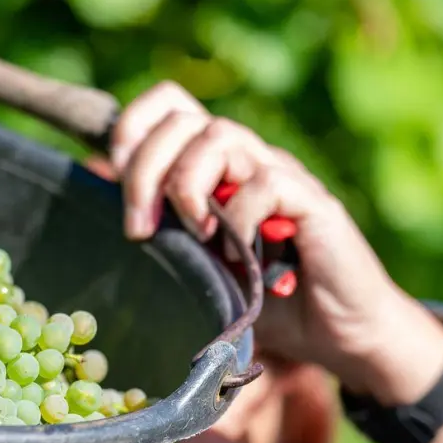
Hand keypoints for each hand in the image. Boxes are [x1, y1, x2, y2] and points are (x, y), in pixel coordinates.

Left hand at [109, 82, 442, 404]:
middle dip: (146, 170)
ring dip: (189, 186)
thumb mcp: (204, 273)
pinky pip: (266, 183)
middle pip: (186, 120)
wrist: (342, 336)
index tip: (113, 179)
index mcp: (219, 169)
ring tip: (192, 235)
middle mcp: (249, 162)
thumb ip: (168, 242)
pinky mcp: (312, 206)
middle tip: (139, 229)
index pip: (172, 107)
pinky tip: (237, 258)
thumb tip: (100, 220)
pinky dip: (238, 218)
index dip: (134, 127)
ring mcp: (282, 180)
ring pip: (223, 138)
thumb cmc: (271, 307)